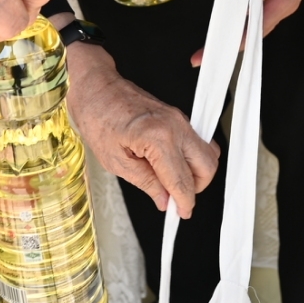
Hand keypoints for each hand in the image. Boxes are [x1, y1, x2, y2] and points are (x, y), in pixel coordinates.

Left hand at [67, 41, 219, 217]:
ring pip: (207, 152)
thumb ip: (146, 183)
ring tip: (171, 181)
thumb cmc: (97, 118)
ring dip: (195, 172)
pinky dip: (190, 158)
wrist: (96, 87)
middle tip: (176, 198)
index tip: (181, 214)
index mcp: (158, 138)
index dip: (184, 203)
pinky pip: (196, 141)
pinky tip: (169, 165)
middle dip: (196, 187)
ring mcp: (179, 119)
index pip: (182, 180)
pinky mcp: (177, 116)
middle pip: (207, 165)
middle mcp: (175, 126)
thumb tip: (164, 200)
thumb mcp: (115, 161)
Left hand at [188, 0, 303, 65]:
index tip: (216, 54)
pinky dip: (241, 17)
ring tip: (211, 43)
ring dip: (234, 32)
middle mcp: (282, 7)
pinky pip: (256, 10)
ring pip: (253, 22)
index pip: (255, 30)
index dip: (236, 43)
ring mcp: (280, 1)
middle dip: (229, 44)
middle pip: (253, 31)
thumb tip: (244, 6)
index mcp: (284, 3)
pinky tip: (230, 19)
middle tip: (201, 57)